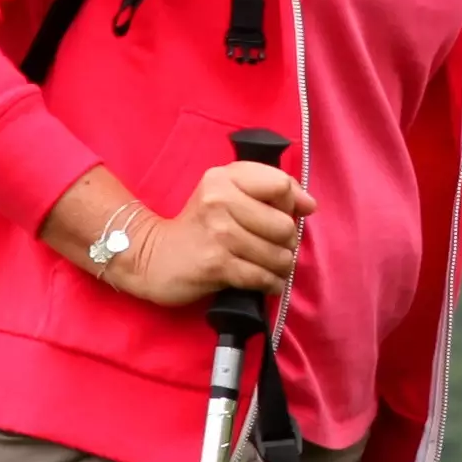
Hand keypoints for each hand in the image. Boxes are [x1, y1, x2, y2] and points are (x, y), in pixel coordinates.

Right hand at [114, 158, 313, 307]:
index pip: (280, 185)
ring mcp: (218, 234)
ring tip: (270, 267)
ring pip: (277, 255)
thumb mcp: (223, 192)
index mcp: (223, 178)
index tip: (292, 214)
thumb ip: (265, 189)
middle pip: (284, 224)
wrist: (152, 256)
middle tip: (275, 247)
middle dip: (287, 242)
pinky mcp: (216, 265)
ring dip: (281, 267)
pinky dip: (271, 284)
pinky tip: (266, 283)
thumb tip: (309, 204)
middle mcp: (220, 201)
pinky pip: (262, 277)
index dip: (293, 203)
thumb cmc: (198, 225)